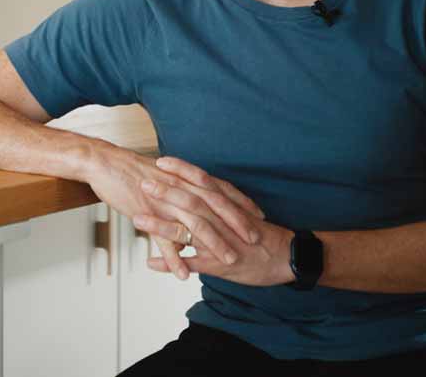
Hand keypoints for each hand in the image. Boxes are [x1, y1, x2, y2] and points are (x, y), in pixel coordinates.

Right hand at [85, 147, 269, 279]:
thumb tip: (192, 192)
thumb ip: (180, 185)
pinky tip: (183, 274)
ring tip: (227, 261)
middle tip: (253, 239)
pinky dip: (175, 259)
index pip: (220, 190)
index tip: (257, 214)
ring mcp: (164, 202)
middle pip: (214, 207)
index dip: (240, 202)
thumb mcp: (162, 175)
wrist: (104, 163)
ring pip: (194, 225)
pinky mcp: (147, 214)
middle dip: (236, 224)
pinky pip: (163, 240)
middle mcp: (179, 188)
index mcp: (184, 178)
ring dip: (213, 244)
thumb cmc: (131, 169)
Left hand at [134, 156, 294, 286]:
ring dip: (161, 224)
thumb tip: (201, 194)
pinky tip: (150, 262)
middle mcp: (221, 220)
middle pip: (190, 201)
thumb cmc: (264, 235)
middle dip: (165, 191)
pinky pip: (191, 263)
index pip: (202, 181)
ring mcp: (220, 242)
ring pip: (187, 230)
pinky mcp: (220, 264)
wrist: (288, 257)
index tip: (160, 161)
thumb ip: (221, 204)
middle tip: (142, 182)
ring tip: (138, 218)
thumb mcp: (242, 213)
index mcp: (226, 205)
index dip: (181, 170)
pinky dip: (171, 262)